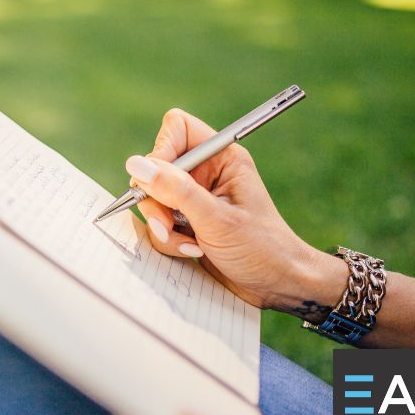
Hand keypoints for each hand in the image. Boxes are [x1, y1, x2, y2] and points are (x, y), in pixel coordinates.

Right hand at [125, 109, 346, 318]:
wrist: (277, 285)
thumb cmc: (262, 249)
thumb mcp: (216, 219)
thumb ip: (175, 190)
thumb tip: (136, 165)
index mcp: (222, 158)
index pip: (177, 129)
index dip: (161, 151)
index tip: (158, 181)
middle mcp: (206, 173)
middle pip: (156, 168)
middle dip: (157, 200)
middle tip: (169, 223)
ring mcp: (194, 199)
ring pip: (153, 199)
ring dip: (163, 226)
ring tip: (189, 244)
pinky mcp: (187, 222)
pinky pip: (159, 223)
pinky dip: (169, 240)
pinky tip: (193, 251)